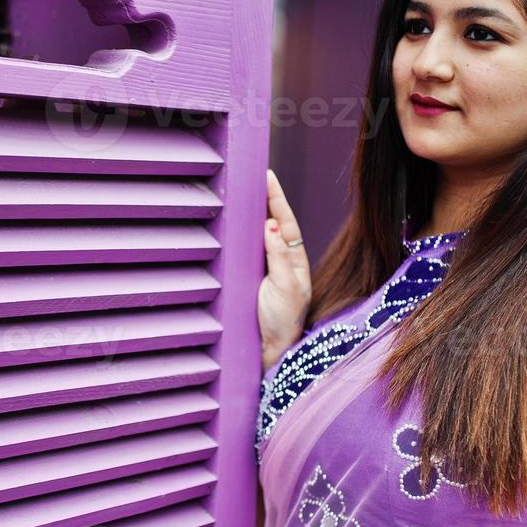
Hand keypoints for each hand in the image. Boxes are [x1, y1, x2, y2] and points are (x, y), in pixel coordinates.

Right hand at [259, 169, 311, 370]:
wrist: (271, 353)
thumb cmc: (284, 323)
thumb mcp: (286, 289)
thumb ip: (278, 258)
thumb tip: (271, 224)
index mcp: (294, 260)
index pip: (285, 221)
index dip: (276, 198)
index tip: (267, 175)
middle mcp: (279, 261)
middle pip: (272, 222)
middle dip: (264, 198)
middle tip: (253, 173)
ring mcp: (263, 269)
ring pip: (257, 235)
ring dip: (251, 214)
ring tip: (243, 190)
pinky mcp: (248, 280)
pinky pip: (245, 251)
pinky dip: (240, 234)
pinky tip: (233, 221)